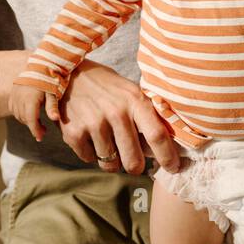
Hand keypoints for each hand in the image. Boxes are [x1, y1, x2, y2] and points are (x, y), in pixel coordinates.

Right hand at [10, 81, 60, 141]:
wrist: (40, 63)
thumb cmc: (49, 78)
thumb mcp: (53, 92)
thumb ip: (52, 106)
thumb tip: (55, 119)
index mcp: (30, 99)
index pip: (31, 120)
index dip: (35, 130)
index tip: (40, 138)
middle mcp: (20, 98)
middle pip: (25, 119)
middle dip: (33, 127)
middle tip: (44, 131)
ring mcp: (15, 95)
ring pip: (18, 115)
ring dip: (27, 120)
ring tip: (38, 122)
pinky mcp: (12, 93)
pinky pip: (13, 108)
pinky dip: (20, 114)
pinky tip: (28, 113)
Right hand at [52, 59, 180, 174]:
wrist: (70, 75)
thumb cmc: (108, 88)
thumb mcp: (132, 93)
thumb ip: (147, 117)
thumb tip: (166, 149)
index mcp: (135, 101)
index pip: (157, 135)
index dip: (168, 157)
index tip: (173, 168)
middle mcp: (116, 113)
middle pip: (134, 160)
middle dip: (136, 167)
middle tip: (134, 163)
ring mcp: (94, 123)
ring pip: (111, 164)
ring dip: (111, 159)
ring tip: (107, 141)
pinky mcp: (74, 133)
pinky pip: (89, 159)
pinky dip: (91, 153)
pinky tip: (90, 136)